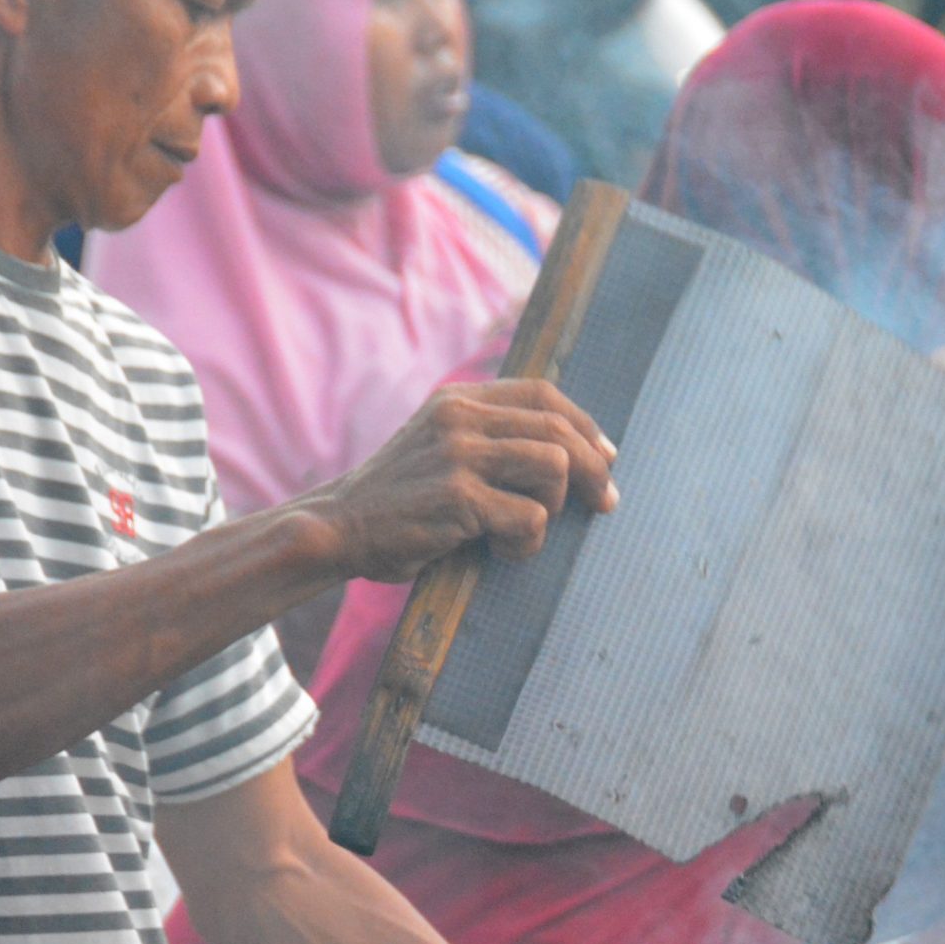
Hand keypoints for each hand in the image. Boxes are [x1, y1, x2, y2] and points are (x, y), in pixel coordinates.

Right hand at [306, 380, 617, 581]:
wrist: (338, 528)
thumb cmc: (398, 502)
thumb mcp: (439, 449)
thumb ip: (488, 439)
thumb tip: (571, 454)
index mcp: (458, 400)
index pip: (543, 393)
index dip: (584, 425)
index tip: (606, 456)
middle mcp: (460, 417)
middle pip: (559, 431)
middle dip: (594, 470)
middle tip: (606, 504)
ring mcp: (459, 454)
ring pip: (554, 468)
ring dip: (554, 508)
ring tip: (524, 530)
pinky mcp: (458, 496)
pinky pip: (531, 518)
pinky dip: (527, 542)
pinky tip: (502, 551)